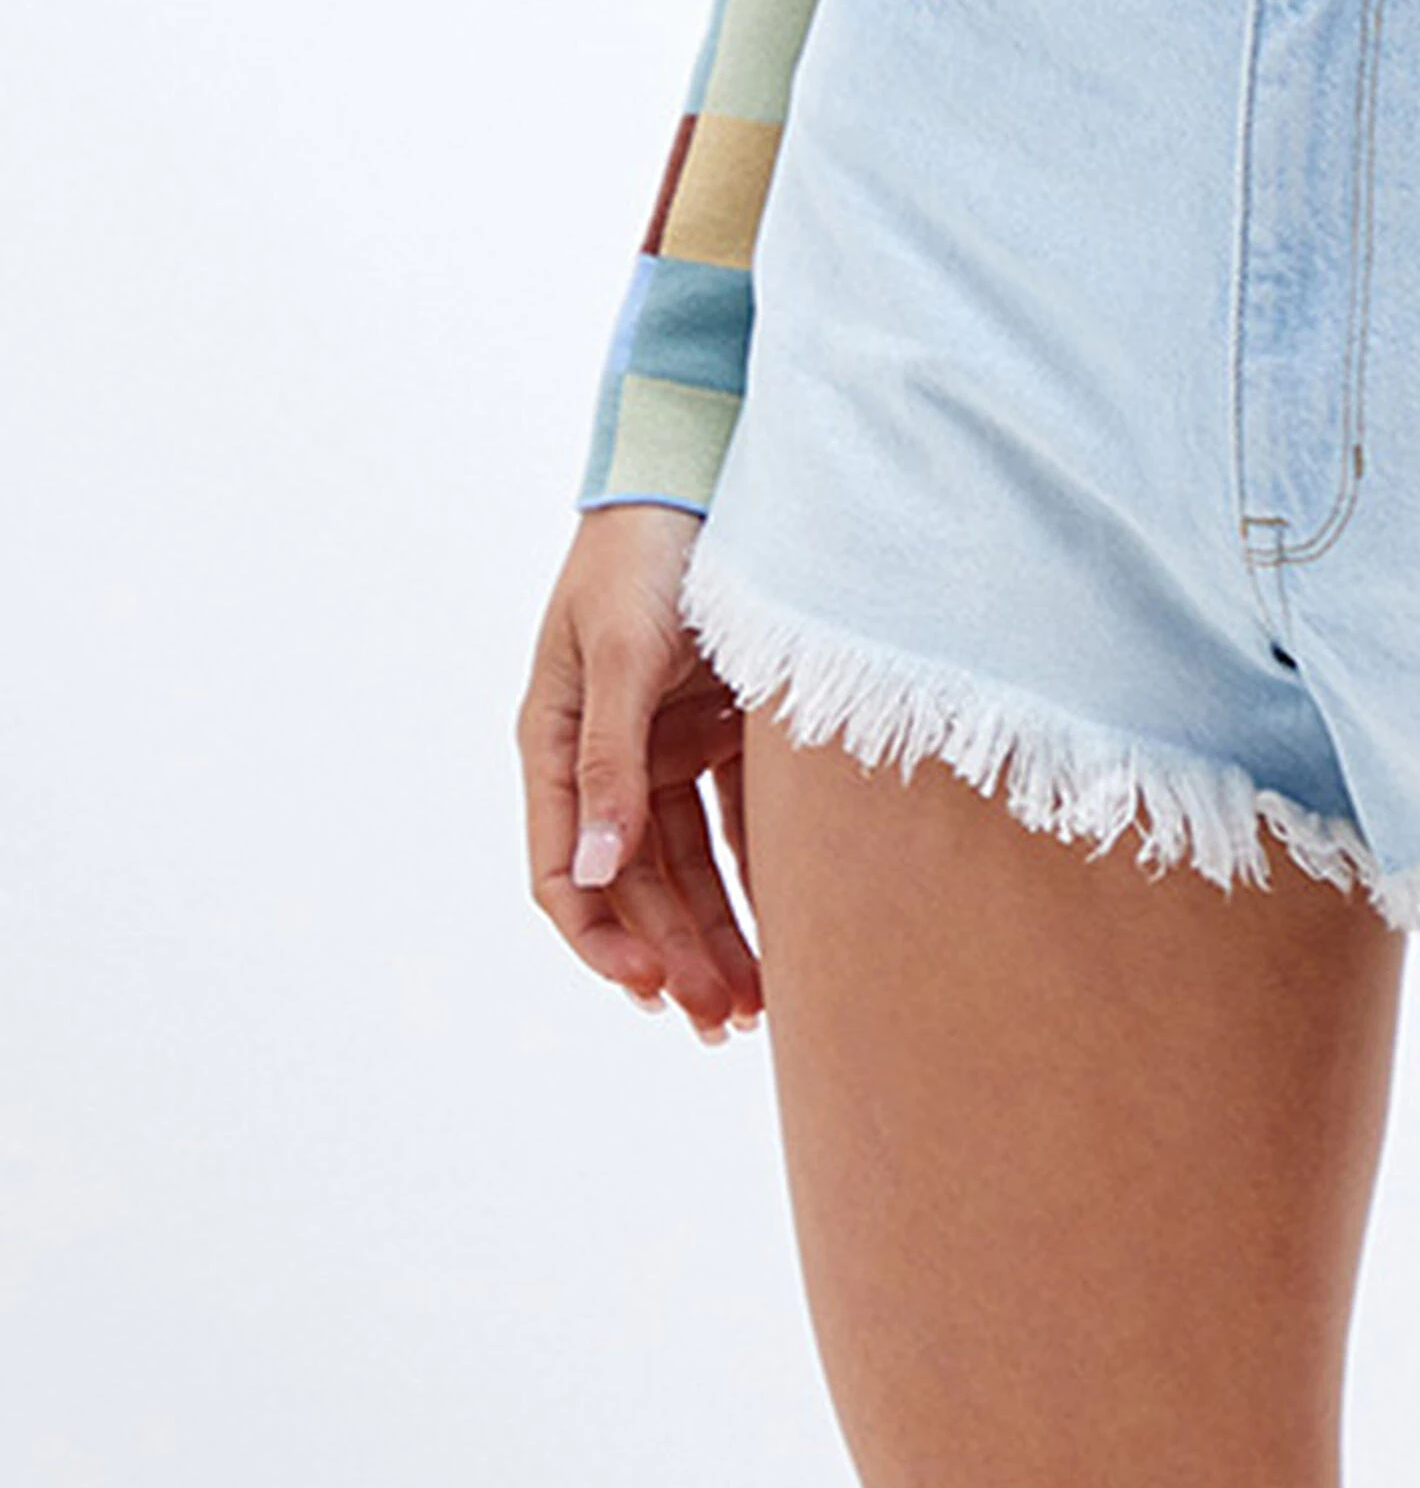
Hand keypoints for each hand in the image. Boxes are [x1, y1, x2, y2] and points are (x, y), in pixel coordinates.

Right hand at [517, 504, 763, 1041]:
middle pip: (635, 885)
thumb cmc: (645, 550)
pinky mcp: (724, 726)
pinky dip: (759, 876)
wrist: (705, 465)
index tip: (649, 992)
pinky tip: (793, 928)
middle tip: (720, 1022)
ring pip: (688, 866)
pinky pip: (739, 821)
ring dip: (715, 933)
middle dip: (672, 958)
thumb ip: (609, 762)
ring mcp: (666, 744)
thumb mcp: (622, 652)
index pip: (564, 873)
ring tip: (754, 1004)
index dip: (602, 942)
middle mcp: (607, 756)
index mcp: (557, 743)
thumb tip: (591, 874)